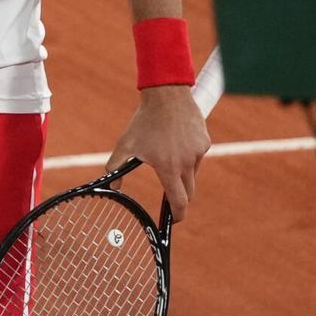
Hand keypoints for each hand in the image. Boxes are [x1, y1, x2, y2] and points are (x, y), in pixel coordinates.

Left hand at [108, 86, 210, 221]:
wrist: (166, 95)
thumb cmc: (144, 121)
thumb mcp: (125, 144)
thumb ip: (115, 167)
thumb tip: (111, 186)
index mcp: (169, 168)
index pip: (178, 201)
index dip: (178, 214)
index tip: (174, 220)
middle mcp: (187, 163)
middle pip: (188, 191)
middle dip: (180, 198)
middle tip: (171, 200)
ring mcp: (198, 152)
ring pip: (193, 172)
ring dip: (183, 173)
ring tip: (167, 156)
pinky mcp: (205, 142)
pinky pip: (197, 156)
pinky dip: (189, 155)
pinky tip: (177, 142)